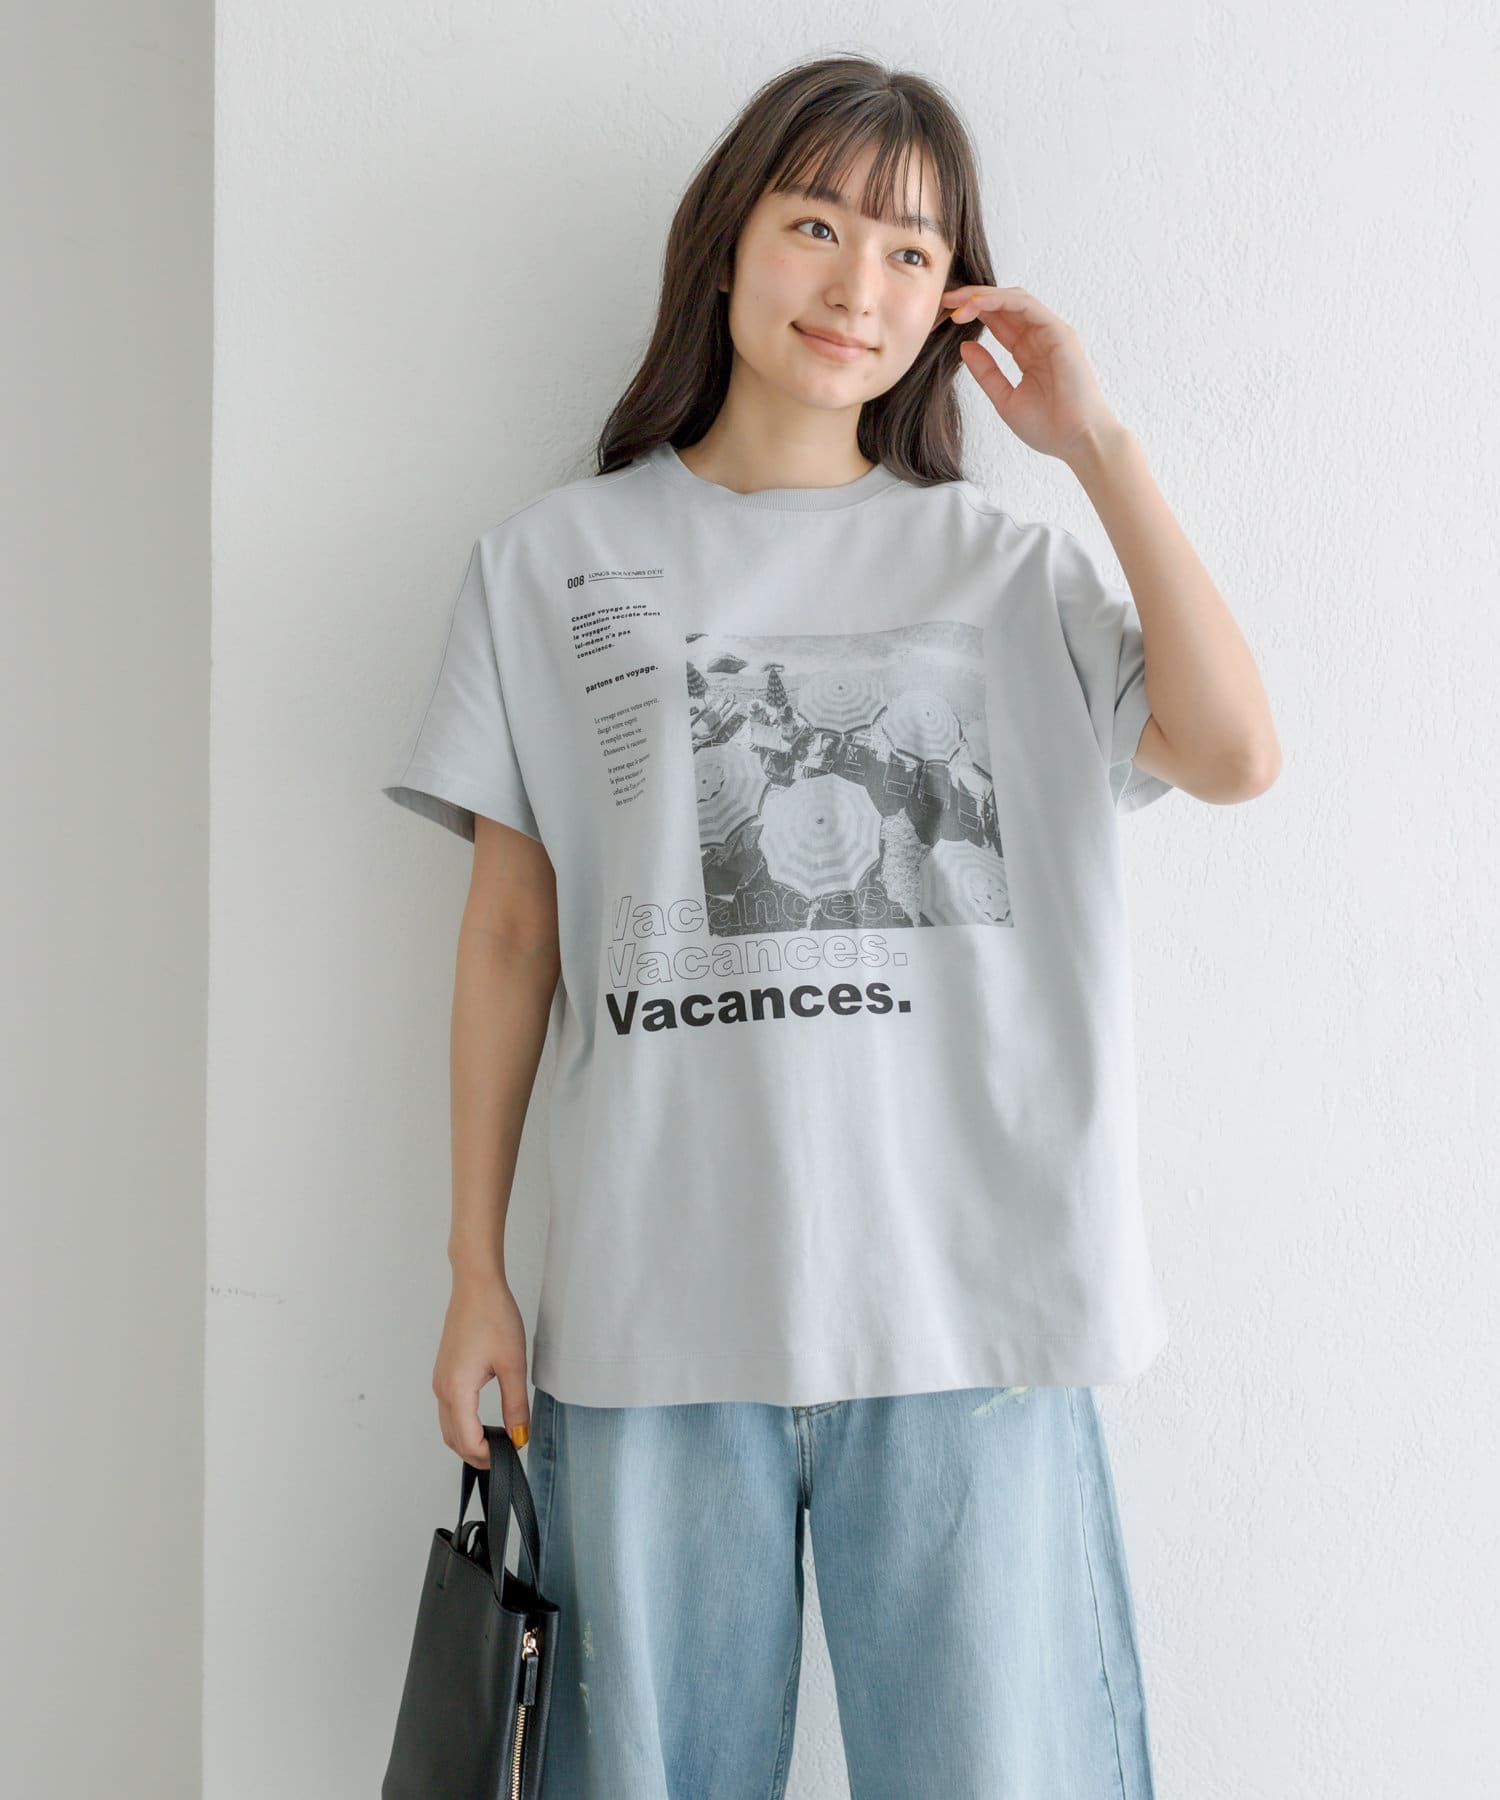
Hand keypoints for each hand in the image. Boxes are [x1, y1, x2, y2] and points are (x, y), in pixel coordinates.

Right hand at [433, 1270, 531, 1469]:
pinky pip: (448, 1410)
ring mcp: (440, 1381)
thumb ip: (516, 1405)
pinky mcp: (444, 1373)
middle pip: (453, 1439)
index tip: (510, 1455)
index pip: (468, 1441)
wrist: (475, 1287)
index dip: (488, 1456)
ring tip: (497, 1442)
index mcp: (457, 1390)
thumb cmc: (494, 1317)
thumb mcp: (513, 1364)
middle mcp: (442, 1389)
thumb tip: (519, 1437)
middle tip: (505, 1456)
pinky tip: (483, 1421)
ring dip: (468, 1441)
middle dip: (477, 1455)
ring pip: (448, 1426)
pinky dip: (462, 1425)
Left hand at [938, 284, 1123, 464]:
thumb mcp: (1005, 399)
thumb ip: (986, 372)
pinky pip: (1027, 306)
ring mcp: (1050, 332)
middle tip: (945, 301)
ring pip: (1014, 300)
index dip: (972, 314)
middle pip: (1003, 305)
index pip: (998, 322)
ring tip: (957, 302)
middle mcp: (1039, 338)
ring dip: (983, 296)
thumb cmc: (1048, 427)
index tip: (945, 315)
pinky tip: (978, 304)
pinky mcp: (1059, 332)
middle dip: (972, 299)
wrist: (1077, 441)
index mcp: (1027, 352)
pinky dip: (1001, 300)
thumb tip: (964, 346)